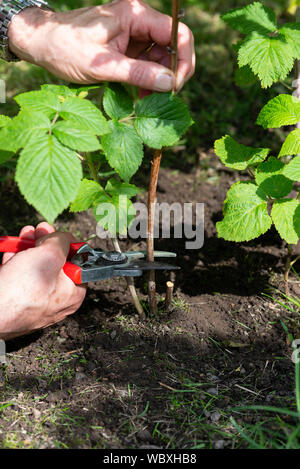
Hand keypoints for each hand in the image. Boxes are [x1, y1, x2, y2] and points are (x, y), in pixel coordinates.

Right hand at [0, 223, 85, 340]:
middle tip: (40, 228)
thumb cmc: (22, 290)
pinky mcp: (18, 300)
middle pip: (56, 263)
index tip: (60, 235)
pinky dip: (17, 260)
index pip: (78, 265)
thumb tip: (64, 237)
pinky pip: (21, 277)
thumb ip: (62, 241)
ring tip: (26, 233)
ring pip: (36, 267)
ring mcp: (37, 301)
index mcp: (73, 293)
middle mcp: (58, 300)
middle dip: (46, 242)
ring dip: (30, 247)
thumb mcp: (50, 255)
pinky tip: (13, 249)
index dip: (69, 245)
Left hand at [8, 0, 194, 91]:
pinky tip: (141, 95)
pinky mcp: (128, 47)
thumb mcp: (103, 66)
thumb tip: (169, 83)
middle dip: (172, 73)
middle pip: (173, 46)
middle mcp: (138, 20)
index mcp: (134, 15)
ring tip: (148, 100)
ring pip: (162, 57)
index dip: (184, 61)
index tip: (176, 86)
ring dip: (159, 80)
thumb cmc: (66, 48)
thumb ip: (138, 74)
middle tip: (164, 98)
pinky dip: (148, 80)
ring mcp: (134, 34)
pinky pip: (148, 63)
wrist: (42, 44)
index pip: (177, 33)